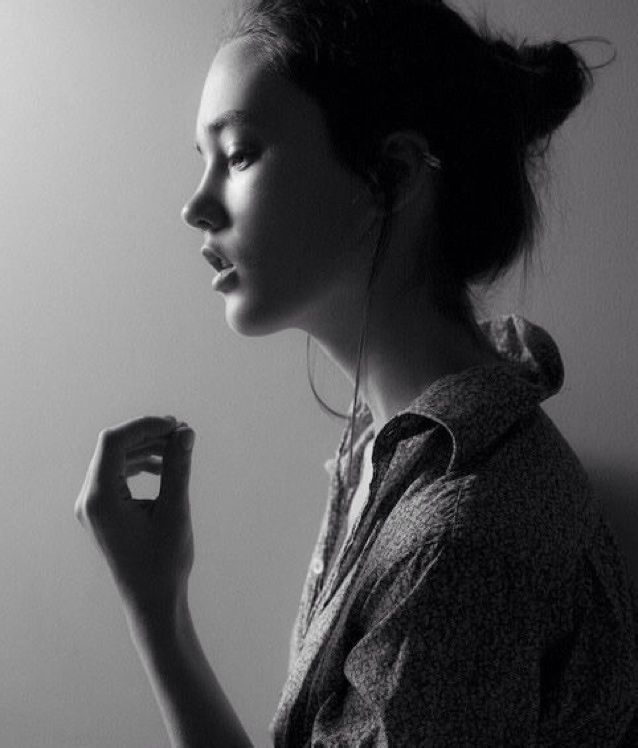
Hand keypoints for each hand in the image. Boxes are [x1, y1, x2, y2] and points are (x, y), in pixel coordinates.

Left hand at [75, 415, 195, 612]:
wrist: (153, 601)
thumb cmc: (164, 562)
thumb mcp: (175, 510)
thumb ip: (178, 468)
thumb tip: (186, 433)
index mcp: (100, 498)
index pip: (114, 442)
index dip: (145, 426)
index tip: (176, 425)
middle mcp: (89, 499)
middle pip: (113, 447)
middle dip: (148, 434)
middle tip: (182, 433)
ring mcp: (93, 506)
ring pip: (115, 459)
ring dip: (146, 448)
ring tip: (178, 447)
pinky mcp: (102, 511)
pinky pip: (116, 475)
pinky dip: (140, 464)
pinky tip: (164, 467)